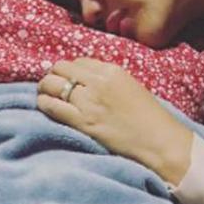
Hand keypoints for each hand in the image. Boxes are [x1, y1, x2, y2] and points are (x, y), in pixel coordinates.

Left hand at [37, 58, 192, 184]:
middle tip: (53, 85)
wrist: (159, 142)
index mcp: (112, 71)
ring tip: (44, 94)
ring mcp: (89, 102)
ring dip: (45, 88)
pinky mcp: (83, 122)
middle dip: (54, 75)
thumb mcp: (131, 87)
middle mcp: (98, 82)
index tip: (70, 79)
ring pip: (52, 84)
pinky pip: (52, 106)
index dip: (71, 70)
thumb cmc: (150, 117)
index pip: (79, 61)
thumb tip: (86, 79)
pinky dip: (44, 103)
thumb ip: (108, 80)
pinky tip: (44, 105)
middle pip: (61, 68)